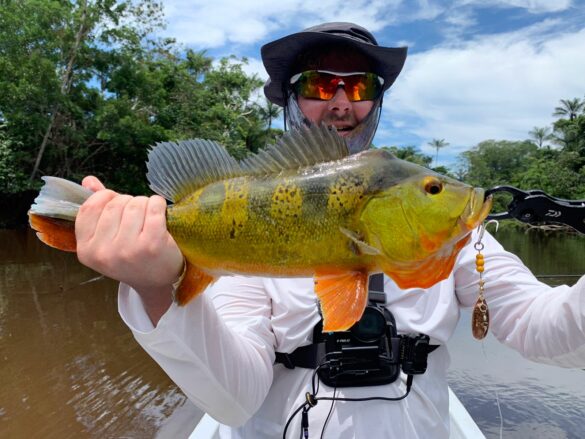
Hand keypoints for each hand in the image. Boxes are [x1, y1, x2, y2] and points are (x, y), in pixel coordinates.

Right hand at [76, 176, 183, 323]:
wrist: (158, 282)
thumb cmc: (132, 257)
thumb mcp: (108, 239)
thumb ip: (97, 210)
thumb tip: (88, 181)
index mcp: (86, 250)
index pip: (89, 207)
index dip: (105, 198)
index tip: (118, 205)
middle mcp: (104, 252)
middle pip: (114, 203)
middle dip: (128, 202)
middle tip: (138, 216)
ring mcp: (127, 249)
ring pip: (134, 203)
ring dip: (145, 203)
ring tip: (148, 218)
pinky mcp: (152, 244)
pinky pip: (153, 207)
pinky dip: (159, 204)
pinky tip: (160, 214)